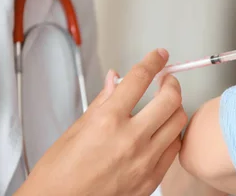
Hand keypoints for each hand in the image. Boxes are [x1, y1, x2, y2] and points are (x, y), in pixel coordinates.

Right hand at [16, 49, 187, 195]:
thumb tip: (115, 79)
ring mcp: (144, 162)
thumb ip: (102, 102)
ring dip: (174, 108)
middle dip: (171, 82)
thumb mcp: (74, 130)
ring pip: (178, 122)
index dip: (153, 61)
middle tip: (165, 79)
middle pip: (170, 98)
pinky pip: (174, 149)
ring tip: (164, 105)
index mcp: (107, 122)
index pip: (139, 79)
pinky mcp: (150, 180)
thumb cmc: (57, 177)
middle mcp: (130, 140)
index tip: (159, 56)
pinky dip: (171, 135)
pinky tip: (161, 132)